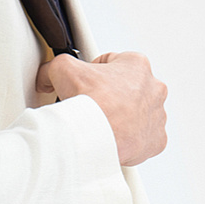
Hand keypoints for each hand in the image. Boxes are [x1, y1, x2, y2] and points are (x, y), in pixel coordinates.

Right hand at [36, 50, 167, 165]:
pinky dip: (130, 138)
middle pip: (128, 89)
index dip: (94, 73)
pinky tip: (114, 137)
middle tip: (93, 105)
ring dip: (123, 117)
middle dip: (112, 95)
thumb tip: (47, 75)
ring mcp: (157, 116)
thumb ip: (56, 65)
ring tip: (103, 123)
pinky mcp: (156, 140)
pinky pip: (144, 137)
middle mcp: (154, 88)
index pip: (113, 63)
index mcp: (137, 65)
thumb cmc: (88, 104)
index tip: (86, 84)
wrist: (94, 139)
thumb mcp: (63, 68)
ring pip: (138, 113)